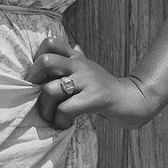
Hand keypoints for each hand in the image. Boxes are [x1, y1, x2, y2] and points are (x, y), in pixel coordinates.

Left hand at [25, 37, 160, 131]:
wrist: (133, 100)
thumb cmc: (106, 89)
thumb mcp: (91, 70)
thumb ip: (79, 59)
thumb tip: (74, 44)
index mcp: (76, 58)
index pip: (50, 43)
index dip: (37, 58)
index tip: (38, 78)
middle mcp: (80, 65)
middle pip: (45, 62)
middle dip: (34, 83)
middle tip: (40, 99)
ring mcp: (88, 80)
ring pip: (50, 89)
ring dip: (45, 109)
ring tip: (52, 117)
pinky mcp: (95, 98)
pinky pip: (65, 109)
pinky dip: (60, 121)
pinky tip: (66, 124)